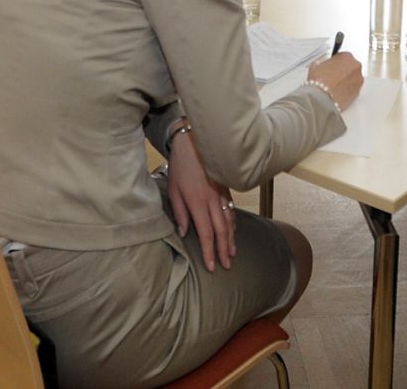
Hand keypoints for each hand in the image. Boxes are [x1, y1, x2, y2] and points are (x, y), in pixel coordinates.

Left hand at [165, 128, 235, 271]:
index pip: (206, 233)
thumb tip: (185, 232)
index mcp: (197, 202)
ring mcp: (221, 194)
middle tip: (226, 265)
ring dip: (231, 239)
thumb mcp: (173, 189)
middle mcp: (212, 200)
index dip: (209, 251)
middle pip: (222, 231)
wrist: (193, 141)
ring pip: (229, 221)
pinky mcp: (225, 188)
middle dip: (224, 250)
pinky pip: (231, 210)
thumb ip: (180, 212)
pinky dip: (233, 223)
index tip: (211, 266)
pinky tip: (233, 230)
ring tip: (232, 253)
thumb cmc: (180, 165)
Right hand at [306, 52, 362, 110]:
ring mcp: (359, 80)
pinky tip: (337, 92)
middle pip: (350, 66)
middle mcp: (356, 66)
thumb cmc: (320, 81)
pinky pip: (352, 88)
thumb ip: (322, 62)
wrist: (322, 98)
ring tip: (334, 86)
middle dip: (342, 71)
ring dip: (345, 80)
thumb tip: (321, 64)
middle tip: (332, 77)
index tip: (332, 66)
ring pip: (352, 78)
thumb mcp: (315, 65)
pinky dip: (347, 90)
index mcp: (347, 56)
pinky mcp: (358, 92)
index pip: (343, 56)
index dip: (336, 62)